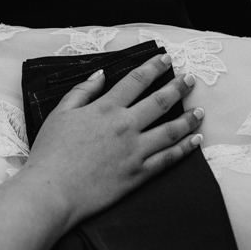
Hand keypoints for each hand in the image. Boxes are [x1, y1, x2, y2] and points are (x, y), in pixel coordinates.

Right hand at [24, 54, 203, 229]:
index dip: (154, 67)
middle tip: (190, 79)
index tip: (166, 59)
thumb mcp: (60, 112)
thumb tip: (101, 75)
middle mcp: (125, 126)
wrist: (52, 190)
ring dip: (188, 118)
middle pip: (159, 101)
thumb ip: (83, 91)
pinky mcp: (138, 175)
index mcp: (106, 108)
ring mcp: (135, 151)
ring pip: (170, 130)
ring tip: (200, 110)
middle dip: (178, 87)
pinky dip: (185, 149)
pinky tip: (195, 141)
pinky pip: (168, 159)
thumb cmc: (51, 151)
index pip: (136, 81)